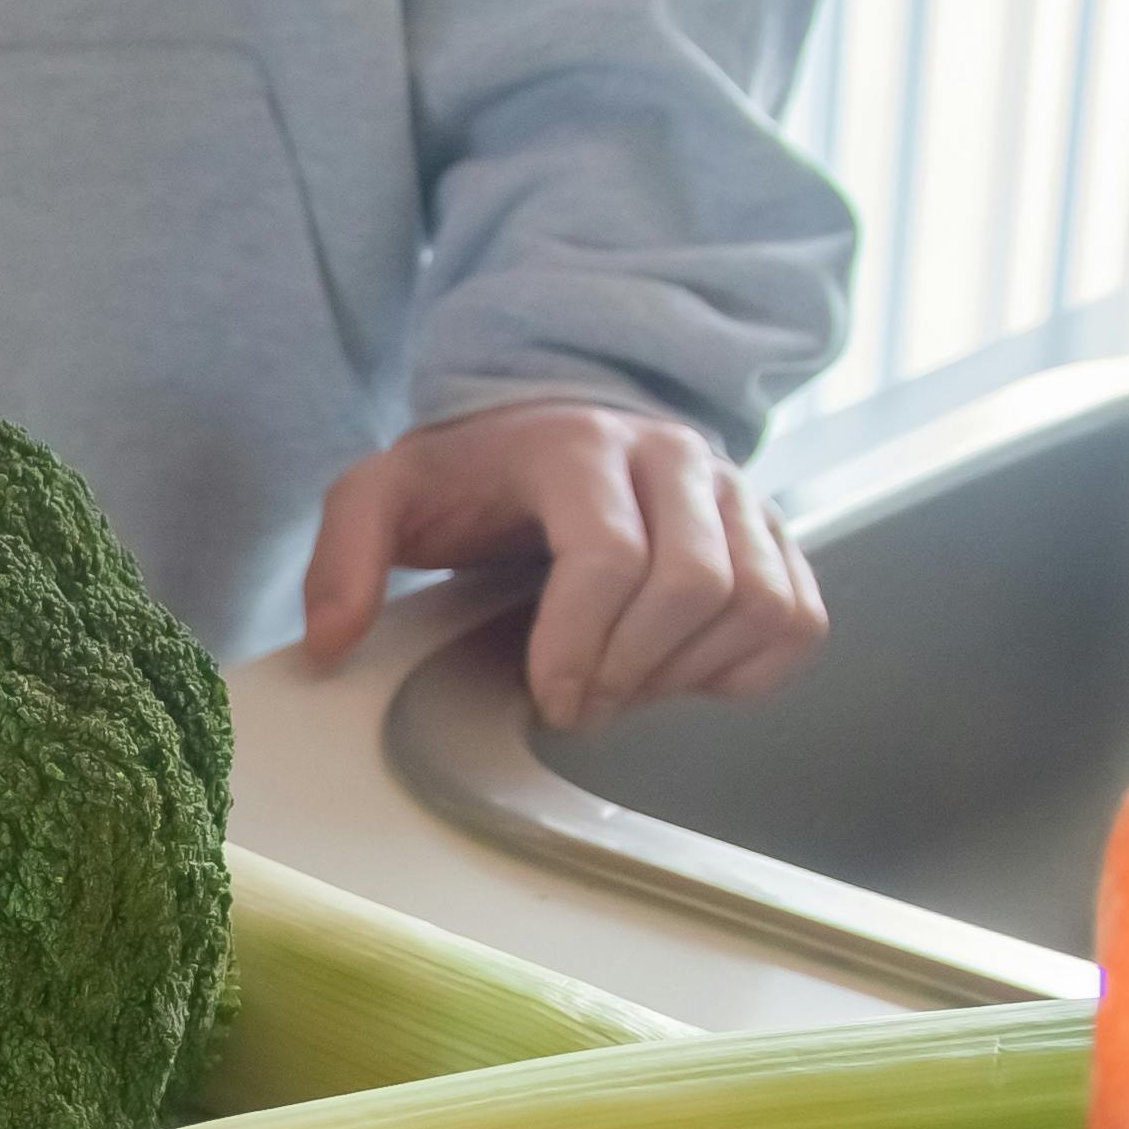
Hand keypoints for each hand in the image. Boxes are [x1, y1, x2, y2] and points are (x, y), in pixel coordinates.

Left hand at [304, 397, 825, 728]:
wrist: (552, 425)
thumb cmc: (473, 476)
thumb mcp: (384, 495)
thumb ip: (344, 554)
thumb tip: (330, 642)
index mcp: (576, 444)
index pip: (611, 553)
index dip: (583, 646)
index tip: (552, 699)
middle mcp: (672, 454)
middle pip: (697, 581)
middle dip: (635, 667)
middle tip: (581, 703)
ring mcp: (735, 490)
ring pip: (760, 600)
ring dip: (690, 671)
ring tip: (626, 683)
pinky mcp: (774, 532)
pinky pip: (798, 618)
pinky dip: (748, 668)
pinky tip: (679, 670)